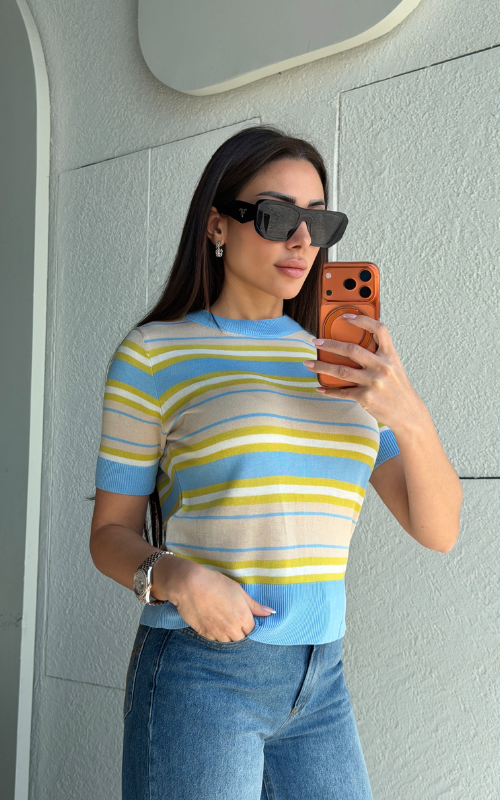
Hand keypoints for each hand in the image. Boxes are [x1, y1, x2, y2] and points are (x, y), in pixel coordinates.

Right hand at [161, 558, 275, 641]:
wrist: (189, 585)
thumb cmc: (215, 583)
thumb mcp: (238, 590)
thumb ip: (255, 605)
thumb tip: (271, 613)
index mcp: (243, 617)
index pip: (252, 630)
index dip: (249, 623)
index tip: (244, 615)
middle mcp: (232, 629)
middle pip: (241, 637)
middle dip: (239, 629)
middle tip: (232, 616)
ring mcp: (217, 633)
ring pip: (228, 640)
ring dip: (227, 633)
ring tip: (221, 618)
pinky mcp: (204, 634)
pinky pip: (214, 639)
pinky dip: (215, 633)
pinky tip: (212, 621)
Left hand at [304, 313, 424, 433]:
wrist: (408, 414)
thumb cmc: (398, 389)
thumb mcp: (394, 367)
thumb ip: (378, 356)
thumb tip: (354, 347)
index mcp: (390, 356)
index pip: (379, 330)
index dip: (362, 320)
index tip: (346, 316)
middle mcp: (382, 367)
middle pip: (351, 350)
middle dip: (330, 345)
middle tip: (316, 342)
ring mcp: (373, 382)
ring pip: (341, 371)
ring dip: (321, 366)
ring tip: (309, 364)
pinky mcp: (366, 397)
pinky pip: (342, 391)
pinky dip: (329, 390)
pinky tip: (321, 387)